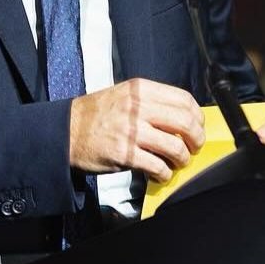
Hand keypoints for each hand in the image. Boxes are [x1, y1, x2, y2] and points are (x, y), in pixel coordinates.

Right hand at [69, 78, 204, 182]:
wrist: (66, 131)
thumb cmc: (96, 115)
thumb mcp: (124, 95)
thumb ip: (151, 102)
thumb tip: (182, 118)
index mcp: (140, 89)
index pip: (184, 99)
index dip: (198, 116)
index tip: (198, 126)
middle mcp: (138, 107)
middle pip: (185, 122)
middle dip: (196, 139)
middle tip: (194, 147)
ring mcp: (132, 131)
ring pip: (175, 146)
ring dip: (182, 158)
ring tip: (177, 162)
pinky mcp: (125, 154)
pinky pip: (157, 166)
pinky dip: (164, 173)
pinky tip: (160, 173)